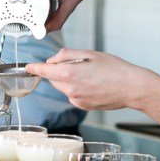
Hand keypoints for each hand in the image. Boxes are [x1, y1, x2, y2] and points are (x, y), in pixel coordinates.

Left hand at [26, 48, 151, 110]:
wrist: (131, 87)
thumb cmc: (114, 68)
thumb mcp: (90, 53)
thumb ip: (67, 55)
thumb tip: (53, 61)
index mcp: (70, 74)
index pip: (44, 71)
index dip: (34, 68)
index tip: (28, 66)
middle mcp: (70, 90)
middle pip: (54, 79)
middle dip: (59, 71)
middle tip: (80, 64)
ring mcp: (76, 100)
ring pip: (64, 87)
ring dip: (70, 80)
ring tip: (91, 75)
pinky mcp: (83, 106)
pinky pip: (73, 95)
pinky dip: (78, 88)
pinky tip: (94, 85)